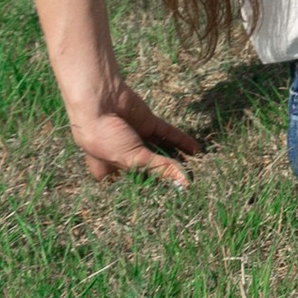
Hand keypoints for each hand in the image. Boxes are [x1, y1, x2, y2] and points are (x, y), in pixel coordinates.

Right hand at [66, 76, 204, 189]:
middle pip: (153, 166)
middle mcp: (126, 156)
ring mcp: (139, 139)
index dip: (155, 188)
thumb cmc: (105, 138)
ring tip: (197, 166)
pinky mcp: (149, 123)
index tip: (174, 195)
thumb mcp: (132, 159)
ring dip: (179, 156)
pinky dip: (181, 140)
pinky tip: (195, 149)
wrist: (100, 102)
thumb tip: (183, 182)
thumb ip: (158, 168)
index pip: (139, 182)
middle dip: (170, 172)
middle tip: (191, 180)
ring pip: (163, 149)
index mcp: (113, 171)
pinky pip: (167, 133)